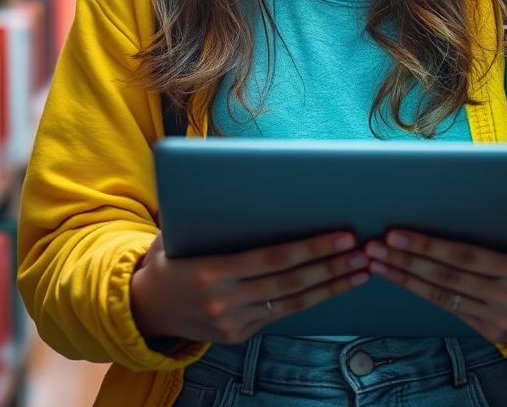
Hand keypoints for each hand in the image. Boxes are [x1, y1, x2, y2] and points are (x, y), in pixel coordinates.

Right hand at [130, 230, 369, 343]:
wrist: (143, 309)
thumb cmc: (169, 257)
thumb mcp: (177, 232)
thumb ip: (206, 213)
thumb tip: (229, 169)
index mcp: (211, 272)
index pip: (272, 259)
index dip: (311, 248)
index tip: (341, 236)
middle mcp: (224, 302)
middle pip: (290, 284)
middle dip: (331, 267)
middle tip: (364, 251)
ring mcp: (232, 324)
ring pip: (292, 304)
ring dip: (331, 287)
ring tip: (362, 271)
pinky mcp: (239, 336)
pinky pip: (282, 315)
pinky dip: (312, 301)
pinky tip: (336, 287)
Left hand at [363, 226, 506, 344]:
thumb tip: (496, 182)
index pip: (466, 257)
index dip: (429, 246)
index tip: (397, 234)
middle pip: (447, 277)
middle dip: (406, 260)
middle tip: (373, 246)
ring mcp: (499, 321)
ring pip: (442, 295)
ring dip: (404, 277)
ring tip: (376, 261)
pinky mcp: (489, 333)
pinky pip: (449, 308)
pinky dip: (420, 292)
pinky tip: (398, 278)